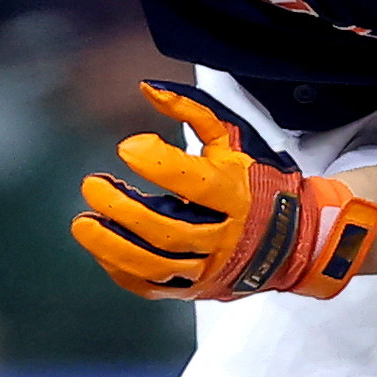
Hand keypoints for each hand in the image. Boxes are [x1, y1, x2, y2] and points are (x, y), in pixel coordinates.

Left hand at [71, 83, 376, 301]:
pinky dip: (123, 271)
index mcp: (235, 194)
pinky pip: (155, 287)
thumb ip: (191, 111)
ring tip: (83, 224)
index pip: (194, 183)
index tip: (127, 147)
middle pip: (166, 229)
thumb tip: (146, 87)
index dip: (157, 164)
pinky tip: (103, 249)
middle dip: (122, 208)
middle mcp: (223, 235)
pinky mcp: (198, 288)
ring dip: (112, 245)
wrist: (294, 240)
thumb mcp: (232, 139)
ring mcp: (210, 268)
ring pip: (155, 264)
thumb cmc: (257, 180)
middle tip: (91, 185)